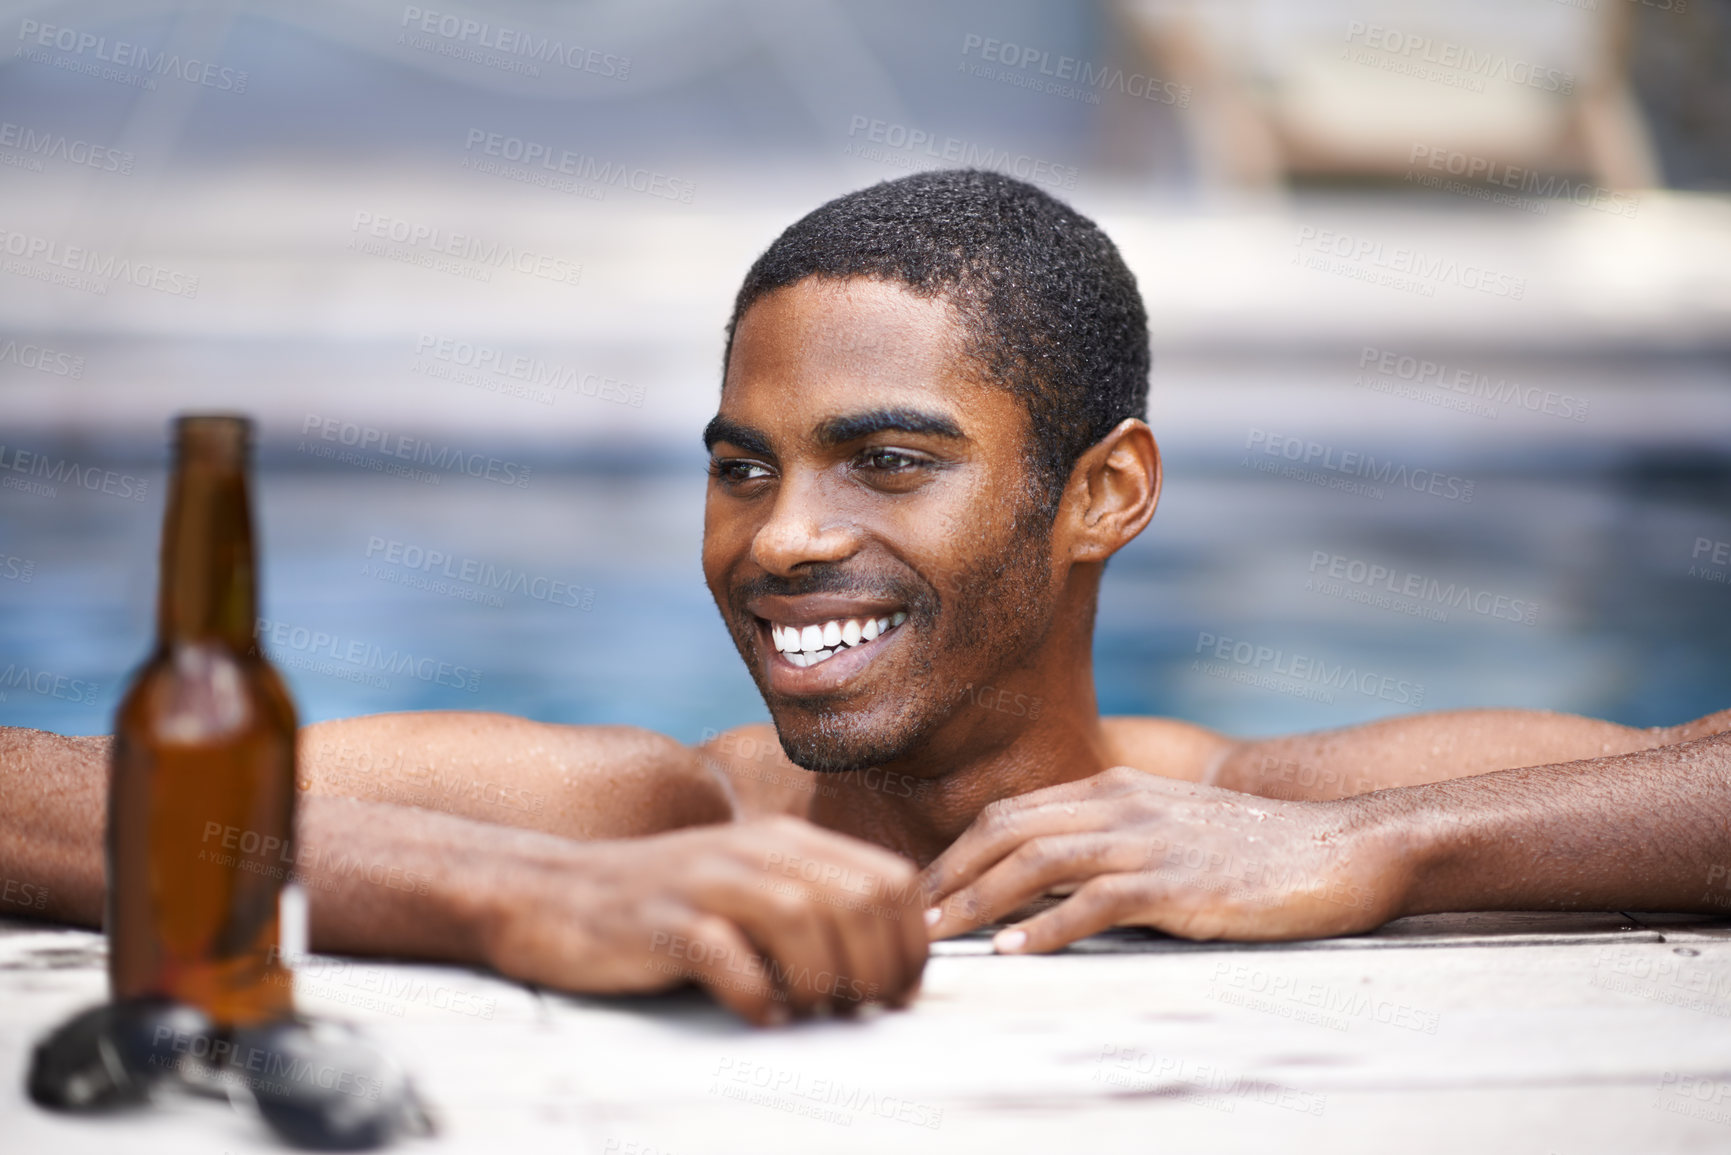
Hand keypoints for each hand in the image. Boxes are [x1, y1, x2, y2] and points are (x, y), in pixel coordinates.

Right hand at [475, 816, 926, 1025]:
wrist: (550, 895)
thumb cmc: (663, 910)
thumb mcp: (750, 892)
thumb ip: (816, 911)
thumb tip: (892, 971)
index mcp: (788, 841)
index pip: (891, 880)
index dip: (911, 944)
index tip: (898, 993)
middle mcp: (754, 849)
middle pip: (859, 899)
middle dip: (878, 968)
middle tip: (859, 1012)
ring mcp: (705, 880)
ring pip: (803, 918)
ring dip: (822, 981)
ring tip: (809, 1013)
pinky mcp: (660, 921)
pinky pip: (727, 954)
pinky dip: (754, 994)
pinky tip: (755, 1014)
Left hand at [920, 766, 1403, 952]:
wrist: (1343, 848)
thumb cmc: (1255, 848)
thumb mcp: (1170, 826)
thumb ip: (1110, 836)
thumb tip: (1047, 875)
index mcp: (1113, 788)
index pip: (1011, 813)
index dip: (958, 850)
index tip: (925, 890)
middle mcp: (1122, 805)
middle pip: (1008, 830)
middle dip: (951, 874)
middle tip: (912, 915)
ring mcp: (1150, 841)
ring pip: (1038, 861)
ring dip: (980, 901)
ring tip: (942, 936)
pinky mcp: (1180, 884)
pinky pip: (1096, 902)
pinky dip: (1048, 928)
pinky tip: (1017, 952)